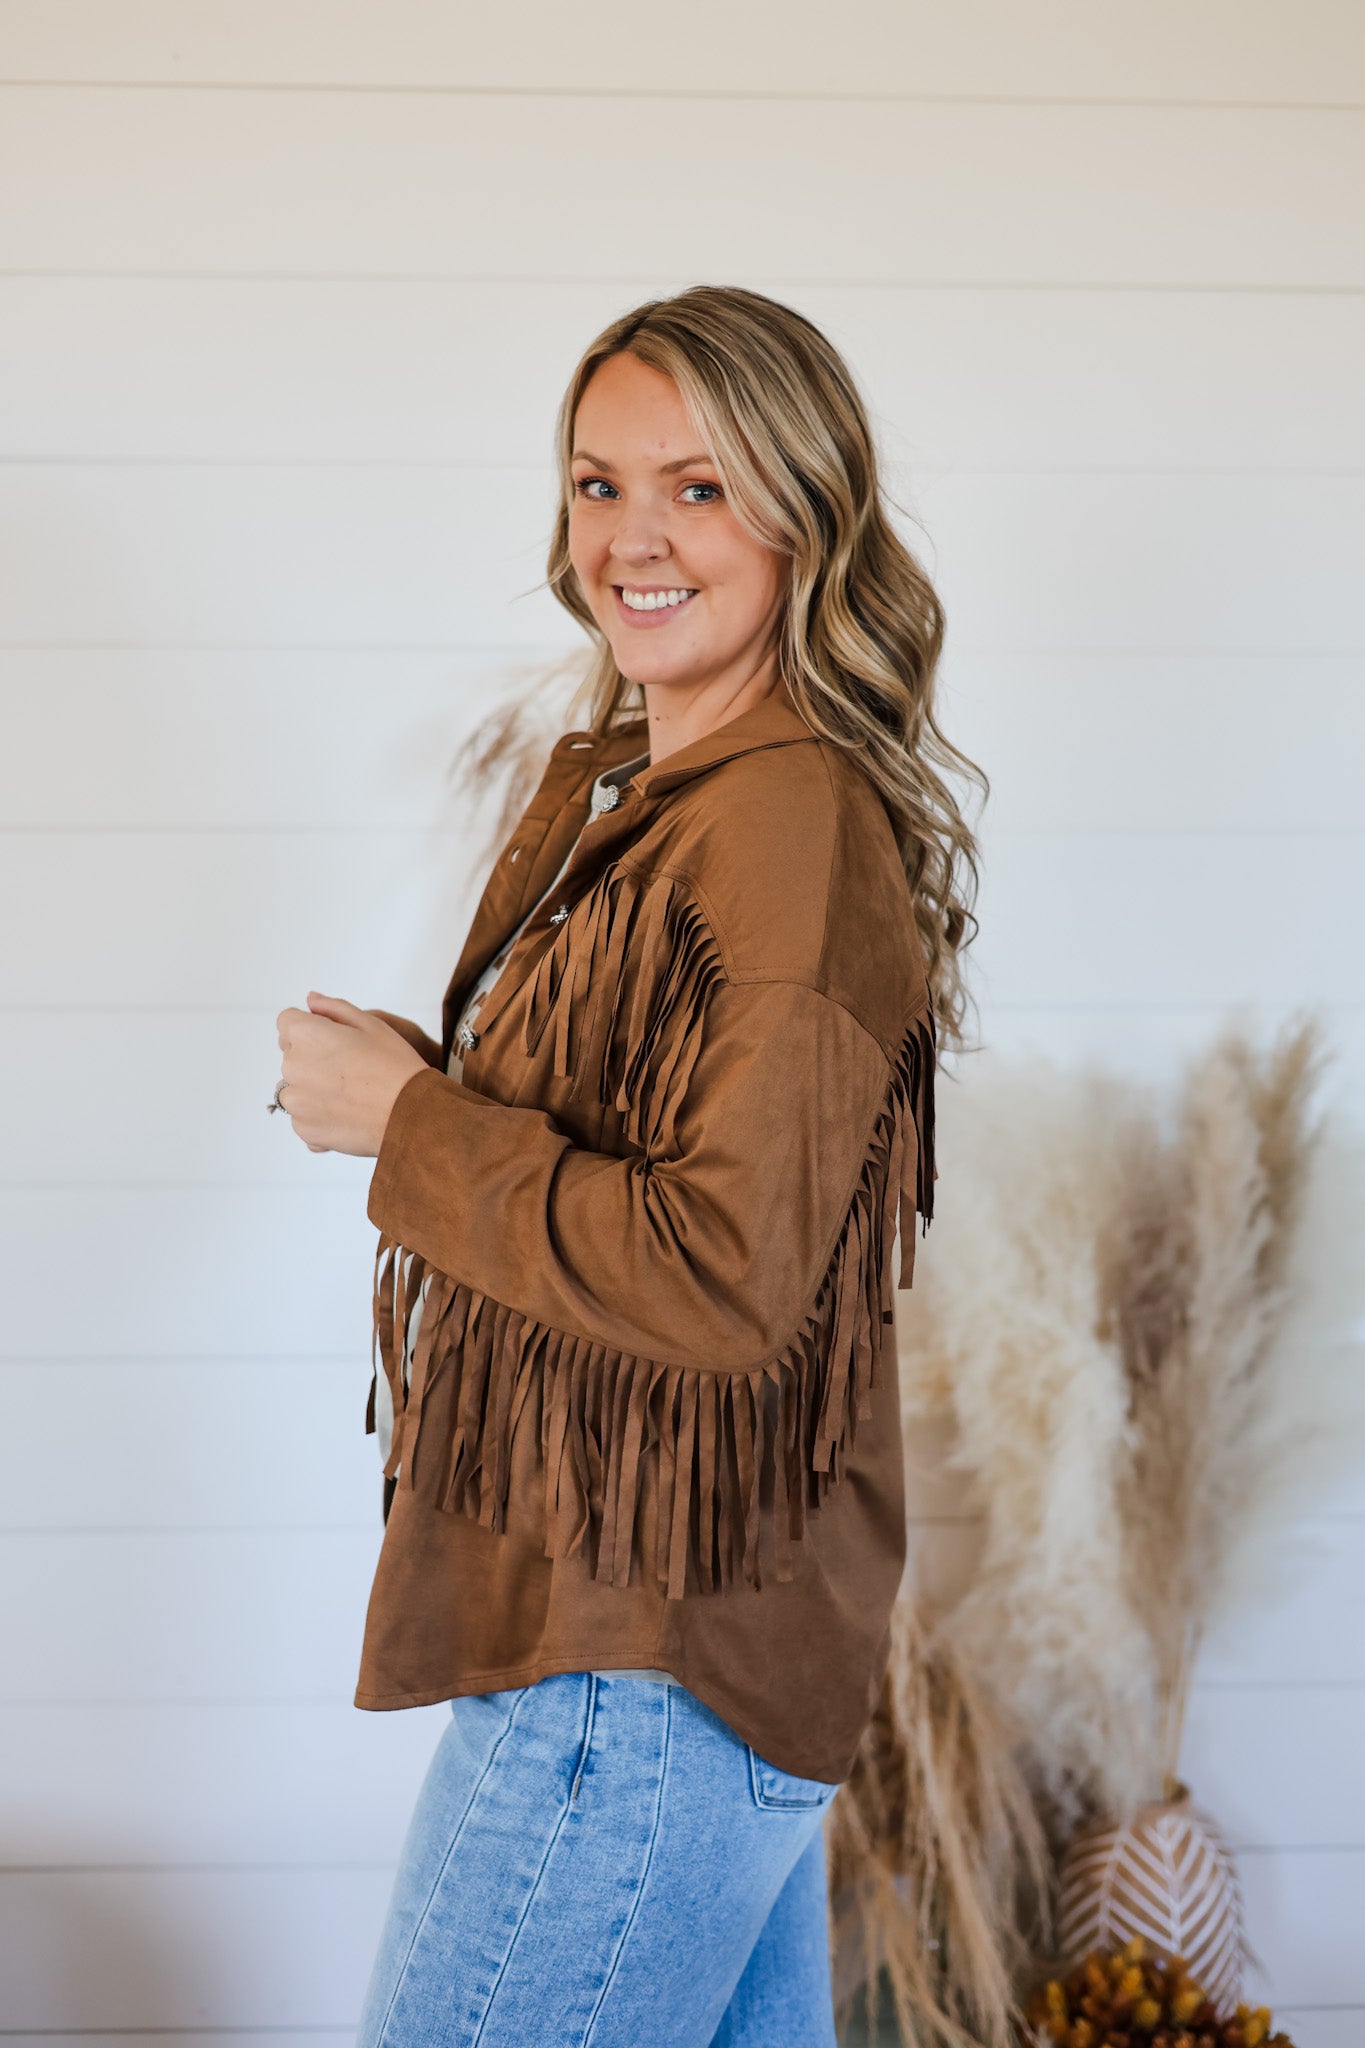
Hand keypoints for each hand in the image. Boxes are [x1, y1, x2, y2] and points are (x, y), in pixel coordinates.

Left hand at [274, 993, 428, 1156]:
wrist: (412, 1115)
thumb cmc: (396, 1065)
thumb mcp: (371, 1023)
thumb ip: (333, 1008)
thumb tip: (310, 1000)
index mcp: (306, 1034)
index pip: (287, 1022)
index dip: (312, 1028)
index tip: (334, 1041)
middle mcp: (292, 1067)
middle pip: (293, 1056)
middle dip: (313, 1059)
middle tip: (351, 1069)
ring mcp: (296, 1102)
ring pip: (296, 1089)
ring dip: (314, 1090)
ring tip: (350, 1096)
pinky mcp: (304, 1129)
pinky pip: (305, 1117)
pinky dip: (321, 1117)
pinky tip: (349, 1114)